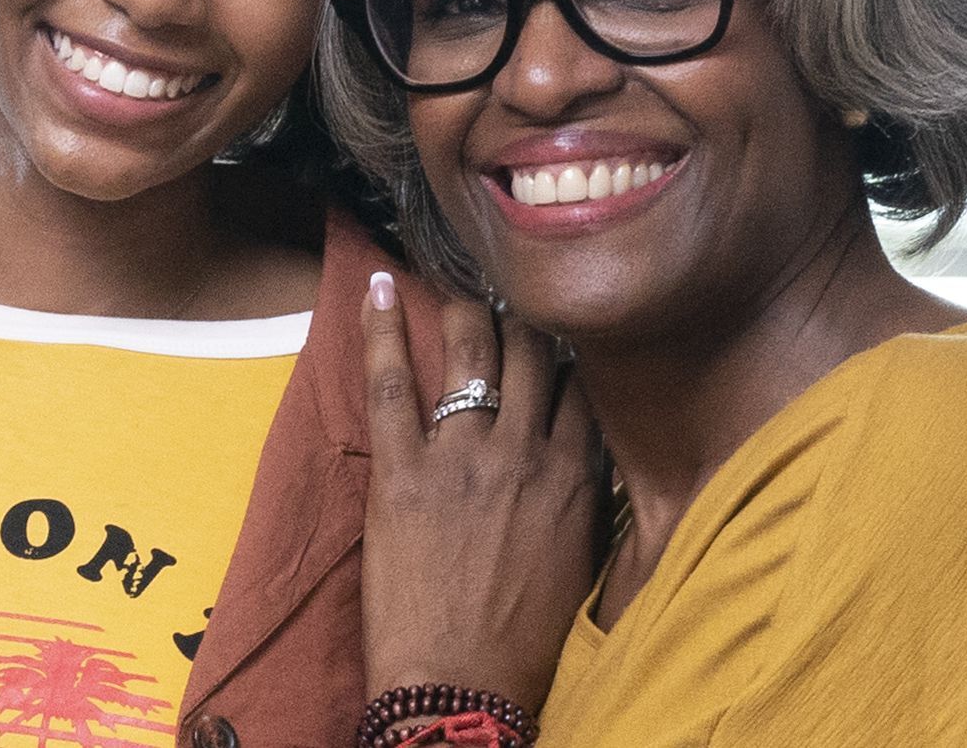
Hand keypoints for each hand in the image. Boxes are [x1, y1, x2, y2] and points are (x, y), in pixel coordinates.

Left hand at [354, 270, 603, 708]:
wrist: (461, 686)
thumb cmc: (523, 643)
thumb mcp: (579, 565)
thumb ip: (586, 502)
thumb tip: (589, 462)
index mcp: (575, 480)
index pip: (585, 387)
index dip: (571, 349)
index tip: (560, 322)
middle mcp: (527, 455)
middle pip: (535, 355)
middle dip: (523, 313)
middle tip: (507, 287)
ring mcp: (463, 458)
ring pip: (472, 354)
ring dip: (465, 309)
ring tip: (456, 280)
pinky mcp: (403, 472)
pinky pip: (391, 383)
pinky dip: (382, 330)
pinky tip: (377, 286)